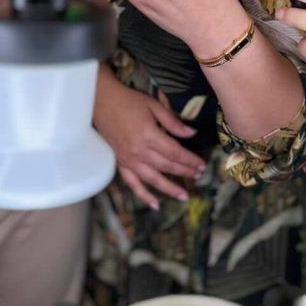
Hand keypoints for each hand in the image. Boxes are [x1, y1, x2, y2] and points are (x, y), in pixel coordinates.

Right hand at [94, 71, 205, 208]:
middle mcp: (140, 151)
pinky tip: (155, 204)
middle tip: (198, 176)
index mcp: (150, 136)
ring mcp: (129, 160)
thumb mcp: (154, 106)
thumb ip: (173, 122)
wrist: (102, 102)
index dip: (190, 160)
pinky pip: (133, 183)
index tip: (202, 165)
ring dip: (169, 189)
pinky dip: (144, 195)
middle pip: (167, 166)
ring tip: (184, 196)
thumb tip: (191, 134)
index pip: (175, 153)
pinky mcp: (121, 163)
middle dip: (185, 172)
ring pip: (153, 179)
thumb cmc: (129, 101)